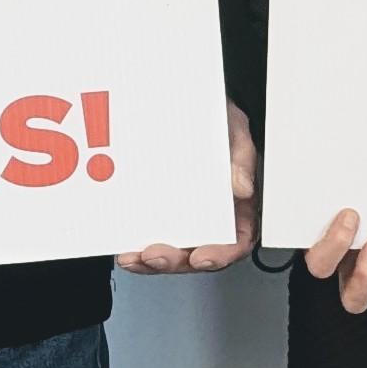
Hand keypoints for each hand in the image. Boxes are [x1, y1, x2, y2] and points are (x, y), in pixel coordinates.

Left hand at [120, 105, 259, 274]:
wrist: (193, 106)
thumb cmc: (221, 124)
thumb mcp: (237, 134)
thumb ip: (241, 160)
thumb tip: (242, 187)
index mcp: (237, 208)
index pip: (236, 241)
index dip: (221, 254)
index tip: (202, 257)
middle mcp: (210, 218)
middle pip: (197, 254)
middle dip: (175, 260)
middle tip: (156, 255)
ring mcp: (182, 218)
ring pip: (171, 252)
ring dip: (150, 261)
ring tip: (133, 257)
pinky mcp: (157, 213)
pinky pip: (148, 236)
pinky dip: (136, 247)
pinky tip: (124, 247)